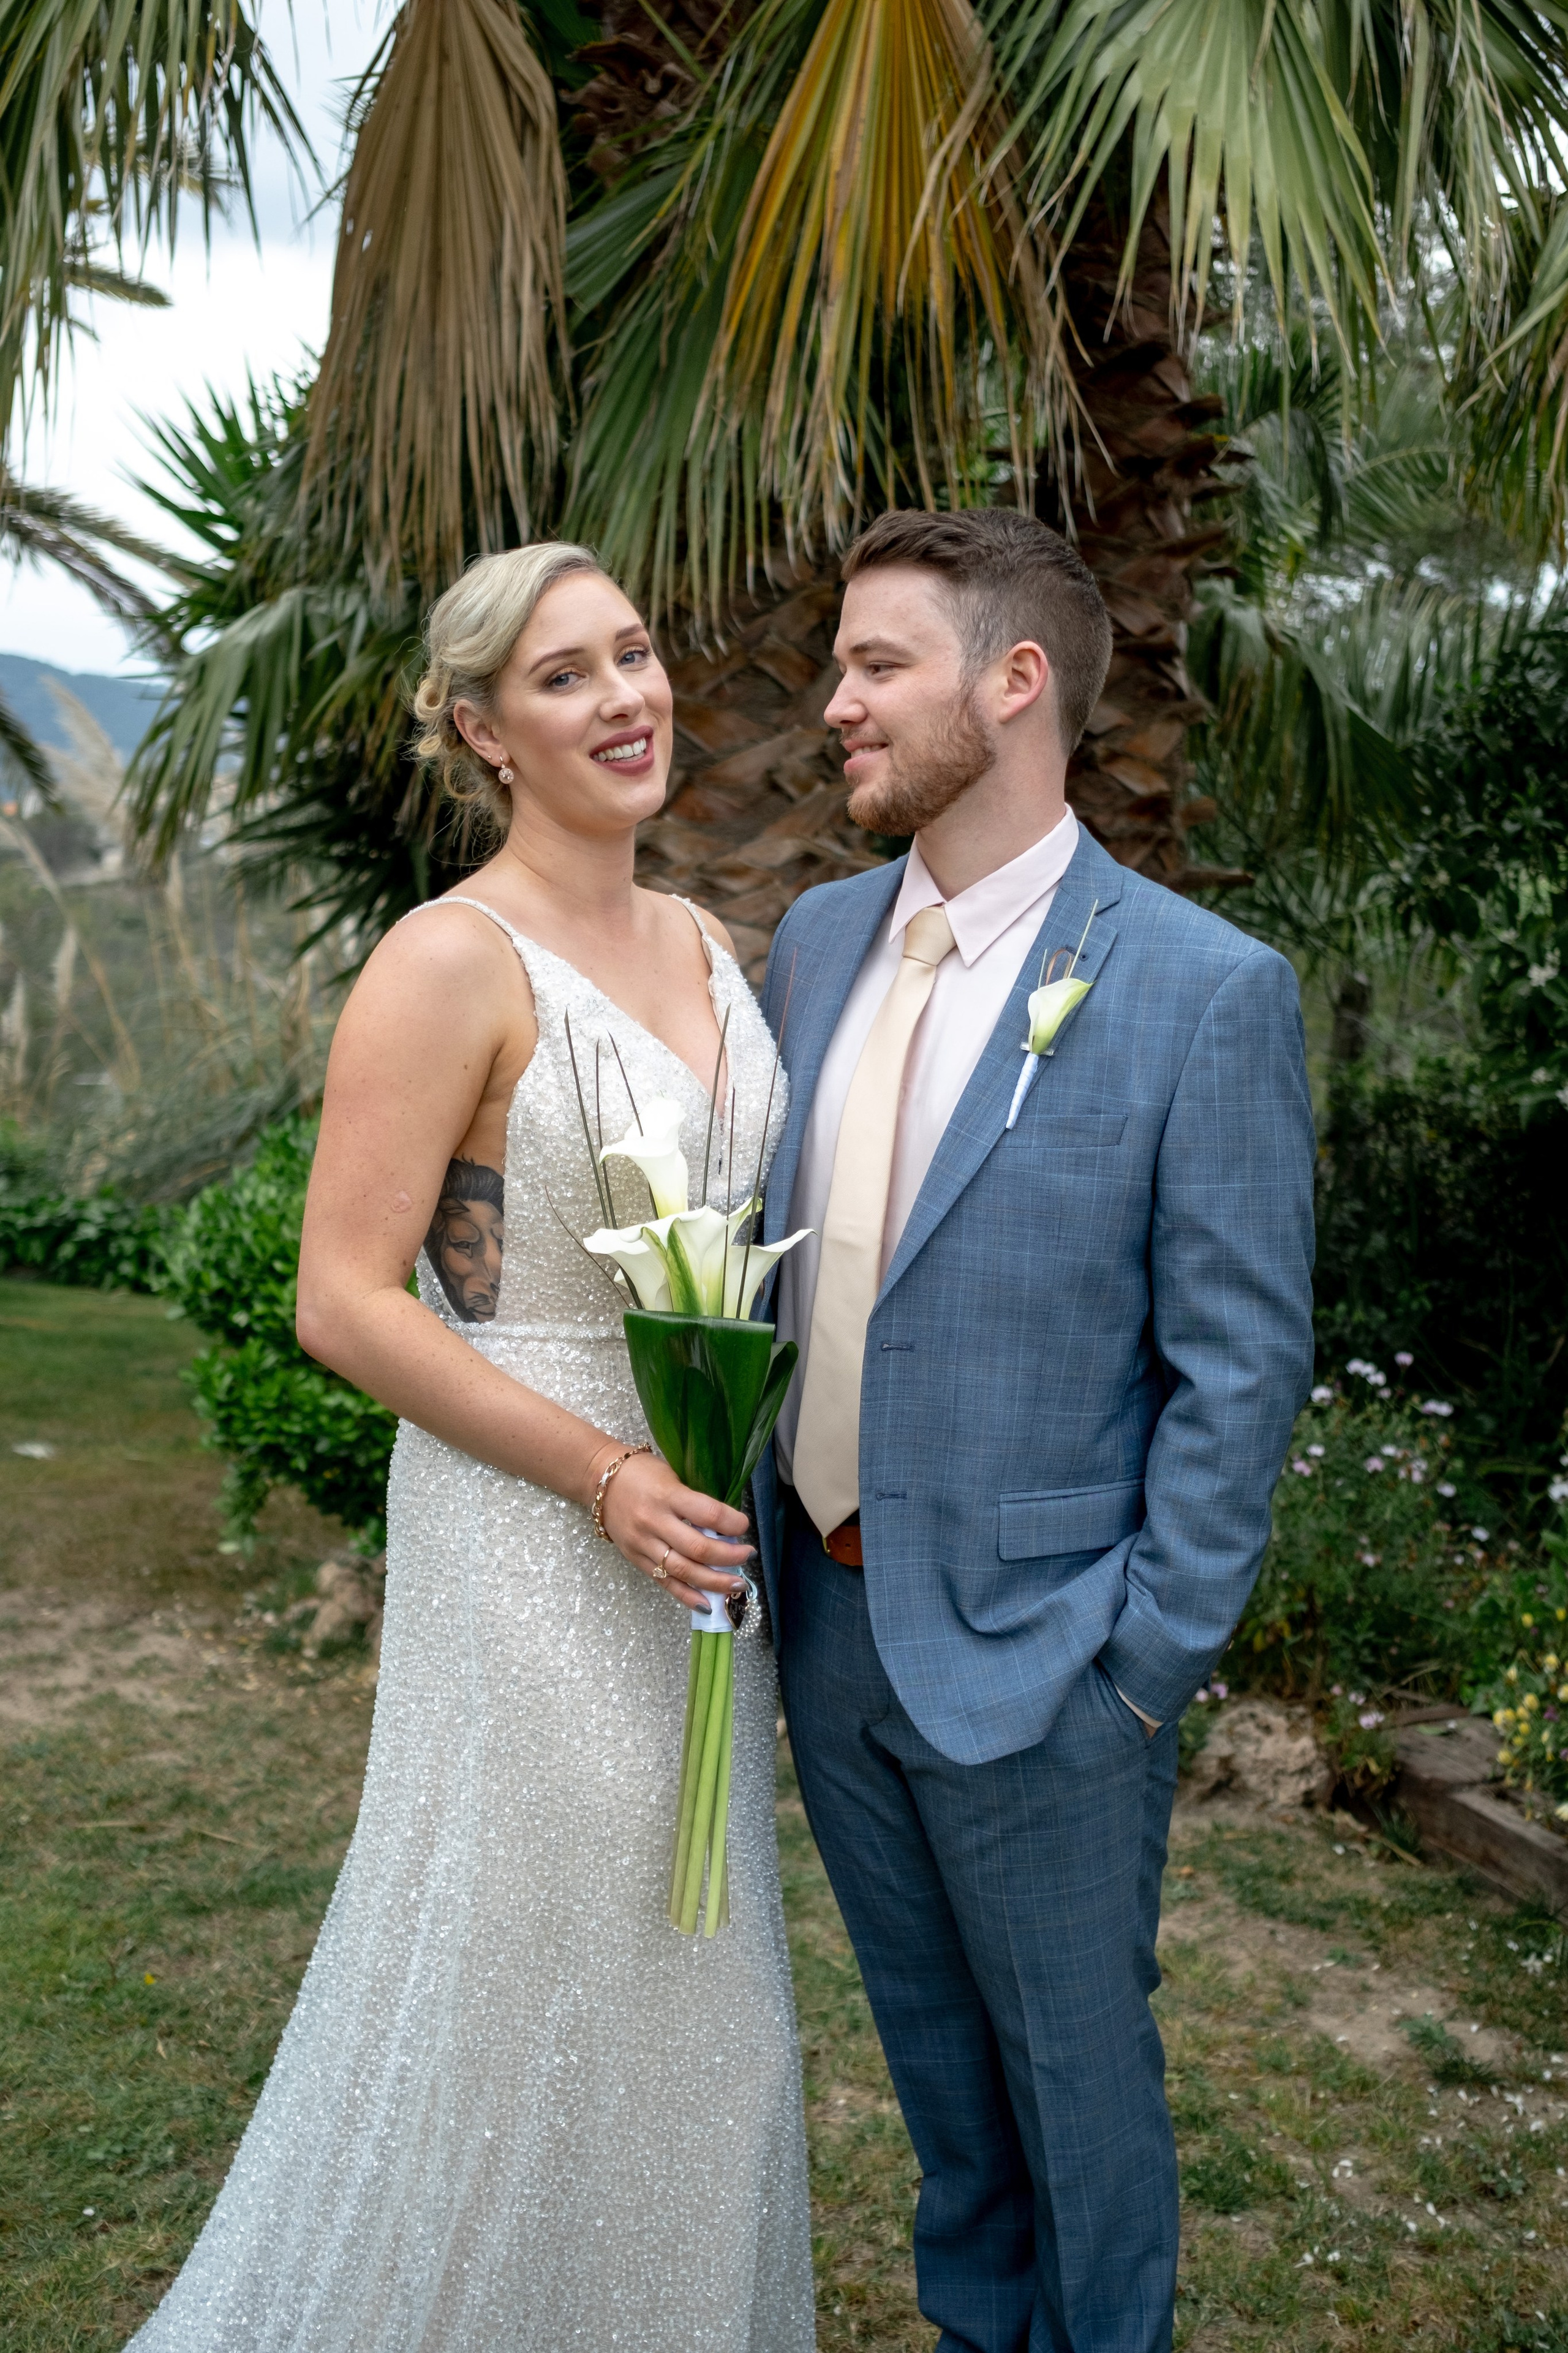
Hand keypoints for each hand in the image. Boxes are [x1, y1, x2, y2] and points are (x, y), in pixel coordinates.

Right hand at [597, 1449, 753, 1612]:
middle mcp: (654, 1521)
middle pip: (697, 1548)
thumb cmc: (642, 1473)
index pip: (707, 1514)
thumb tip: (726, 1527)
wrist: (599, 1479)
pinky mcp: (636, 1559)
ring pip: (683, 1571)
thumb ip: (694, 1501)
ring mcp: (643, 1544)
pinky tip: (708, 1604)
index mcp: (667, 1495)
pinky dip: (687, 1596)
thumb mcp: (671, 1476)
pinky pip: (664, 1582)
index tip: (744, 1526)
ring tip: (736, 1585)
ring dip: (714, 1581)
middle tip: (748, 1556)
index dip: (732, 1523)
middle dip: (729, 1557)